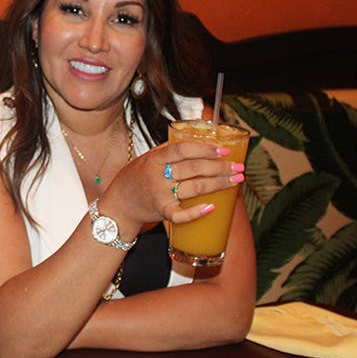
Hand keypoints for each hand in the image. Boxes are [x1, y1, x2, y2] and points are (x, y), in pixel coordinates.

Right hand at [102, 140, 244, 229]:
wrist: (118, 205)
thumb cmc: (135, 179)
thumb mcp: (146, 159)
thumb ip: (168, 151)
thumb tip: (197, 142)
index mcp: (154, 159)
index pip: (182, 149)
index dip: (205, 148)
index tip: (224, 150)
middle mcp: (157, 176)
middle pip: (193, 169)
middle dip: (220, 167)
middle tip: (238, 167)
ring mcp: (159, 195)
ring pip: (193, 188)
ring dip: (218, 184)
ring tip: (235, 181)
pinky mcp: (161, 212)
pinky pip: (181, 214)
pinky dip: (196, 212)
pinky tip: (212, 207)